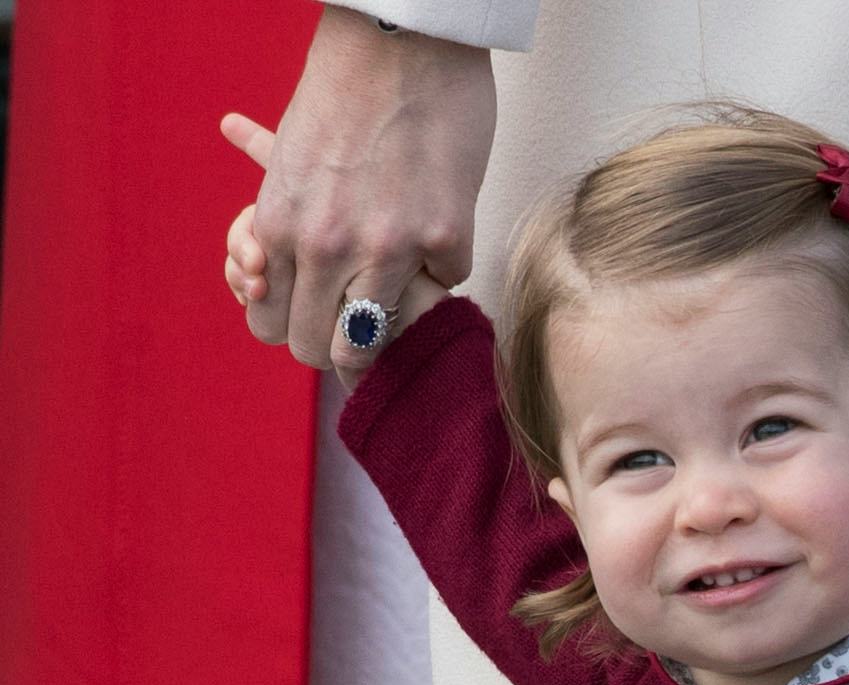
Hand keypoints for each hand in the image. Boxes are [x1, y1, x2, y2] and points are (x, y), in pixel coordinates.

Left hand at [227, 6, 494, 375]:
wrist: (404, 35)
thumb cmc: (346, 85)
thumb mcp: (291, 160)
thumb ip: (288, 226)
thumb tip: (273, 278)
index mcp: (279, 224)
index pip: (268, 326)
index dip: (290, 328)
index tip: (310, 316)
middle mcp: (326, 246)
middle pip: (319, 350)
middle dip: (335, 342)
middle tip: (352, 318)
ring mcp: (388, 247)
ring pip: (374, 343)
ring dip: (384, 328)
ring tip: (395, 300)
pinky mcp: (445, 238)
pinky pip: (443, 284)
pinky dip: (441, 262)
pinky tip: (440, 224)